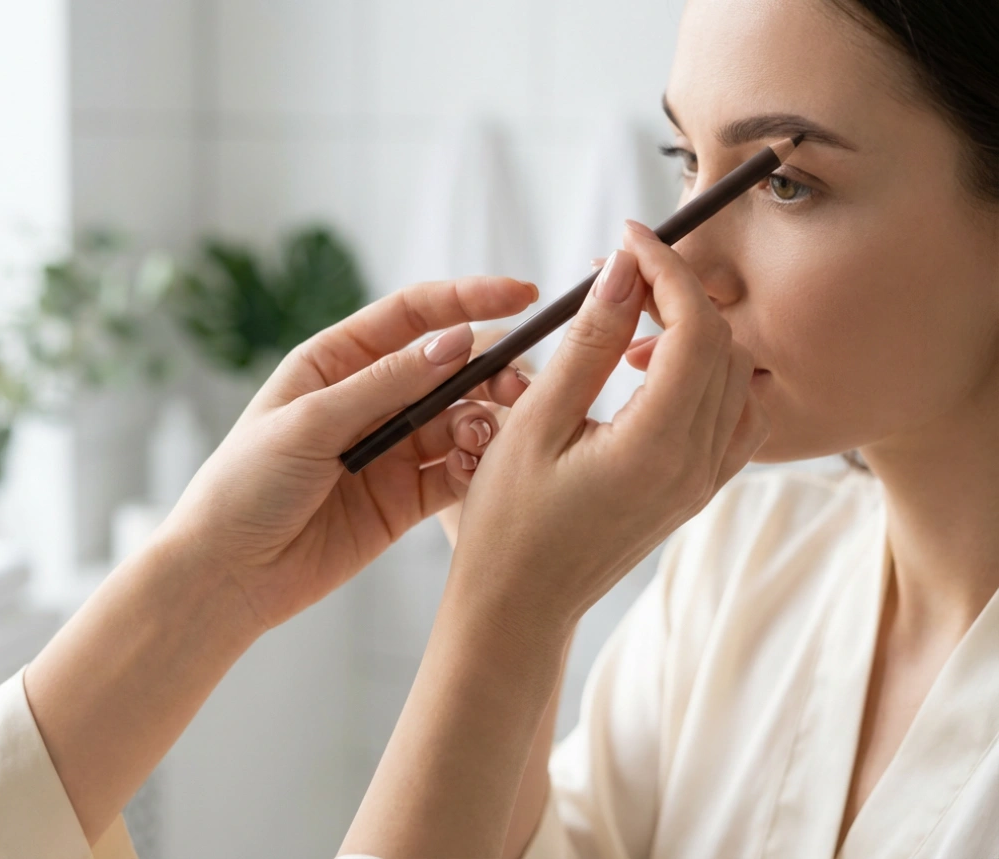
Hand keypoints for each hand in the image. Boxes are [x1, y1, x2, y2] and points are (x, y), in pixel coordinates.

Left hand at [157, 276, 537, 630]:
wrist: (226, 575)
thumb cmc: (246, 486)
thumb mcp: (311, 422)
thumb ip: (386, 384)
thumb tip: (457, 341)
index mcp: (335, 362)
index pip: (412, 315)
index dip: (468, 299)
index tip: (522, 294)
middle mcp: (368, 400)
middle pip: (447, 367)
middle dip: (489, 370)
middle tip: (519, 387)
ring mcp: (390, 450)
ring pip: (459, 420)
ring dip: (483, 421)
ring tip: (484, 437)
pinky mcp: (404, 499)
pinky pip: (456, 473)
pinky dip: (476, 467)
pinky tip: (477, 468)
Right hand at [447, 222, 769, 642]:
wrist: (518, 606)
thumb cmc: (509, 524)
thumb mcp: (534, 425)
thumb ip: (588, 345)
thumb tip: (622, 272)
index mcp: (658, 446)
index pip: (694, 327)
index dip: (665, 269)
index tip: (625, 237)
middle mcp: (697, 464)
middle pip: (723, 344)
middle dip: (677, 291)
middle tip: (618, 273)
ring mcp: (703, 481)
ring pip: (735, 375)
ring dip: (693, 331)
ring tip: (631, 321)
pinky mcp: (695, 491)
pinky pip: (733, 416)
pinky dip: (707, 375)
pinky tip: (655, 371)